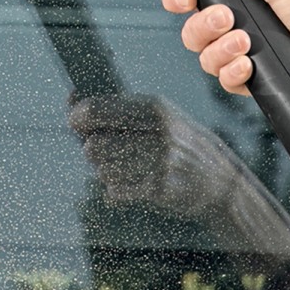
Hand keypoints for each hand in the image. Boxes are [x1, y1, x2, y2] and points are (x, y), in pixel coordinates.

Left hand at [69, 91, 289, 265]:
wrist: (218, 178)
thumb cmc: (175, 139)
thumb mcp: (155, 114)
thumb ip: (116, 107)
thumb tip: (71, 97)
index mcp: (153, 108)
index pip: (98, 110)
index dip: (78, 115)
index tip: (74, 120)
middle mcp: (157, 133)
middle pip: (96, 143)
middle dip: (90, 147)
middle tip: (96, 148)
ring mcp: (160, 163)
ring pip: (103, 169)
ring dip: (102, 169)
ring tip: (115, 167)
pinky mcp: (160, 191)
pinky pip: (115, 191)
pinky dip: (113, 190)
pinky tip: (122, 184)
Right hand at [163, 0, 289, 102]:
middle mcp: (240, 22)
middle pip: (191, 27)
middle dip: (201, 23)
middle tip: (225, 19)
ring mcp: (244, 53)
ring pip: (204, 55)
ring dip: (219, 48)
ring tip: (246, 43)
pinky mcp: (253, 81)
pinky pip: (222, 79)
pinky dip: (232, 72)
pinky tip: (249, 66)